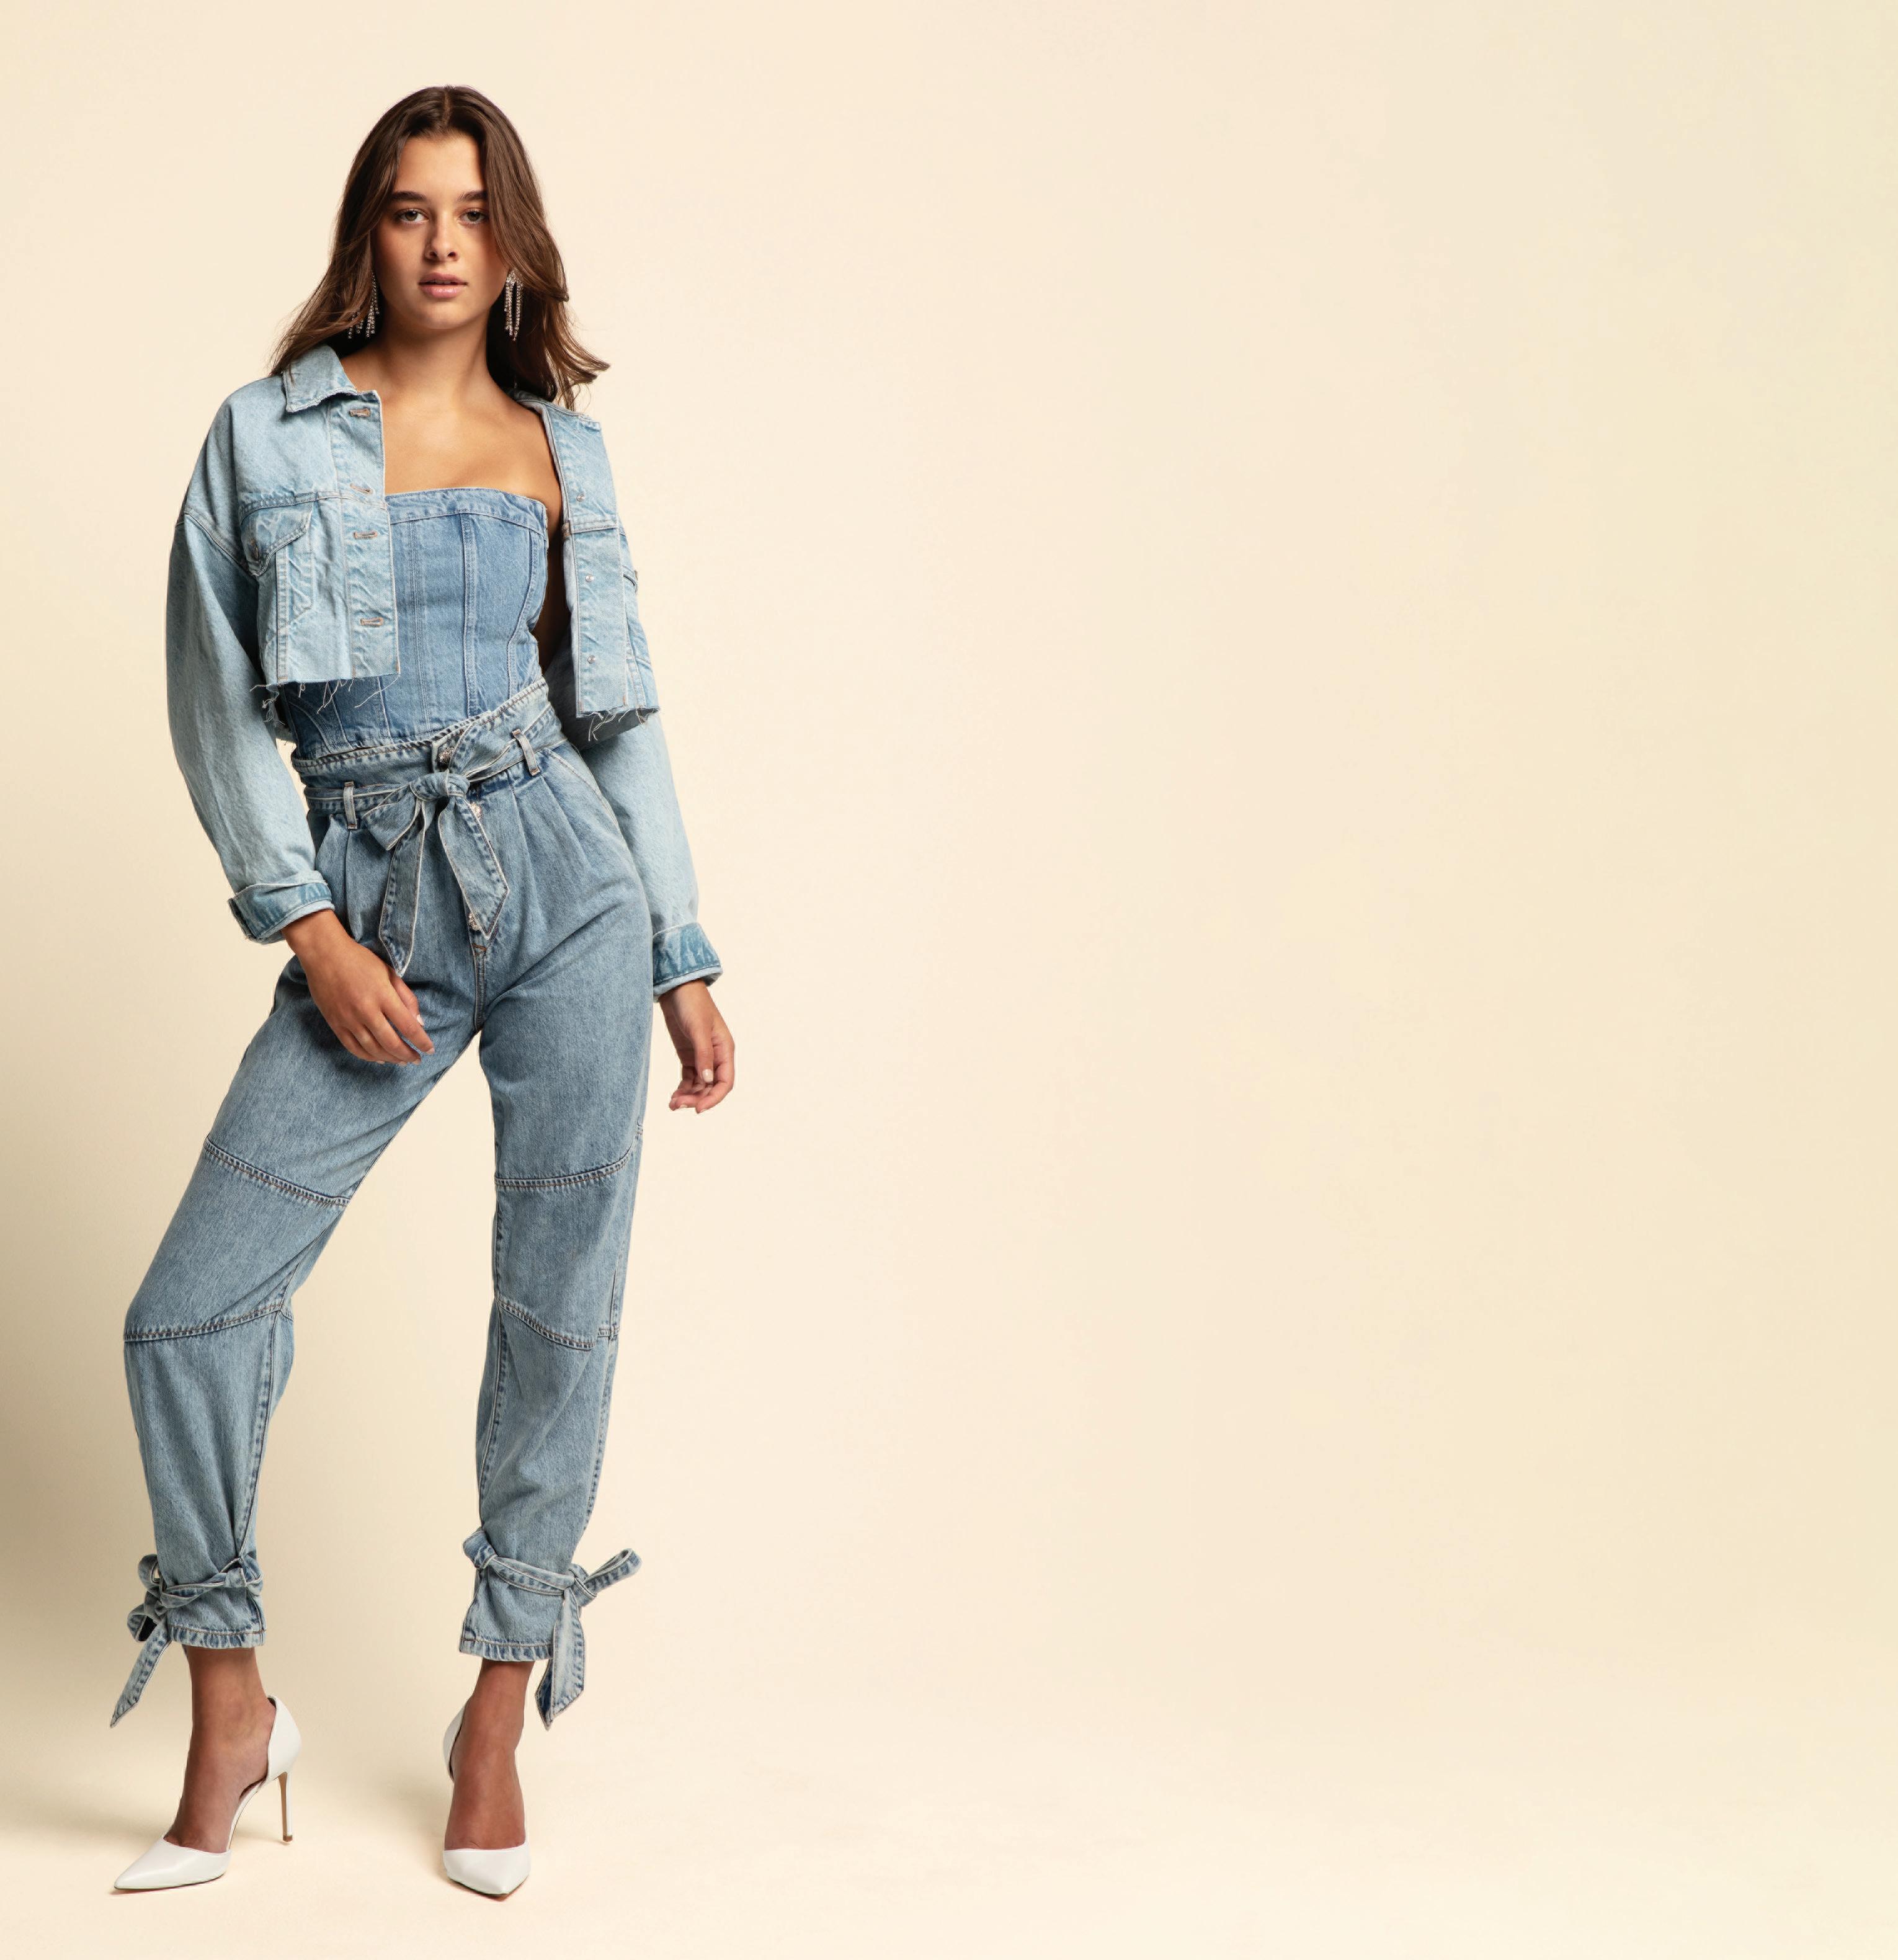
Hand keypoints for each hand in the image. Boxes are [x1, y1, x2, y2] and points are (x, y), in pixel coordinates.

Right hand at [282, 909, 435, 1065]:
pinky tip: (379, 1059)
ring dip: (390, 1058)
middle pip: (391, 1043)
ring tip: (401, 1061)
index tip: (430, 1050)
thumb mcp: (390, 973)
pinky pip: (353, 1047)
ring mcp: (348, 1019)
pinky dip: (368, 1057)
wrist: (324, 954)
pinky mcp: (335, 1023)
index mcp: (383, 996)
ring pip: (372, 1049)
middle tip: (416, 1059)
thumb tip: (419, 1023)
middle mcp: (366, 1010)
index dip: (421, 1042)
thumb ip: (407, 998)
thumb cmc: (360, 960)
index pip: (408, 1027)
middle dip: (407, 1055)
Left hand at [660, 979, 733, 1113]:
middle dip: (696, 1098)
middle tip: (678, 1105)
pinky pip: (688, 1079)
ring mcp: (701, 1057)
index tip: (698, 1108)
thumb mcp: (698, 1029)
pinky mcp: (688, 1056)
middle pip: (710, 1087)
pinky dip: (682, 1089)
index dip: (714, 1098)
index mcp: (724, 1049)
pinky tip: (673, 1096)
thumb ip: (703, 1055)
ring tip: (672, 1104)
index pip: (725, 1082)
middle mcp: (715, 1056)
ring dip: (688, 1096)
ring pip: (699, 1085)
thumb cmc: (692, 1004)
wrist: (677, 989)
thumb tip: (707, 1081)